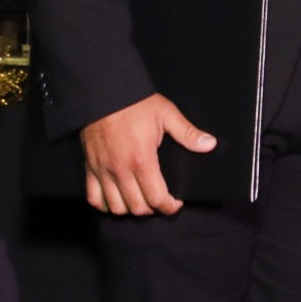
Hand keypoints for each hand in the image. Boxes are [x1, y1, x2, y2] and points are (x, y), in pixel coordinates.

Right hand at [80, 92, 216, 216]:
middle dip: (153, 209)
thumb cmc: (136, 103)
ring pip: (116, 207)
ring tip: (140, 201)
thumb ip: (188, 133)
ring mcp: (104, 170)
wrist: (104, 92)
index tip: (175, 203)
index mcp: (142, 160)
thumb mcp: (166, 114)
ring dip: (130, 209)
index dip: (169, 207)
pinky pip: (93, 197)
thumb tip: (210, 144)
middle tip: (160, 201)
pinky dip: (104, 205)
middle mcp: (121, 170)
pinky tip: (115, 200)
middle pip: (137, 207)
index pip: (157, 198)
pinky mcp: (90, 167)